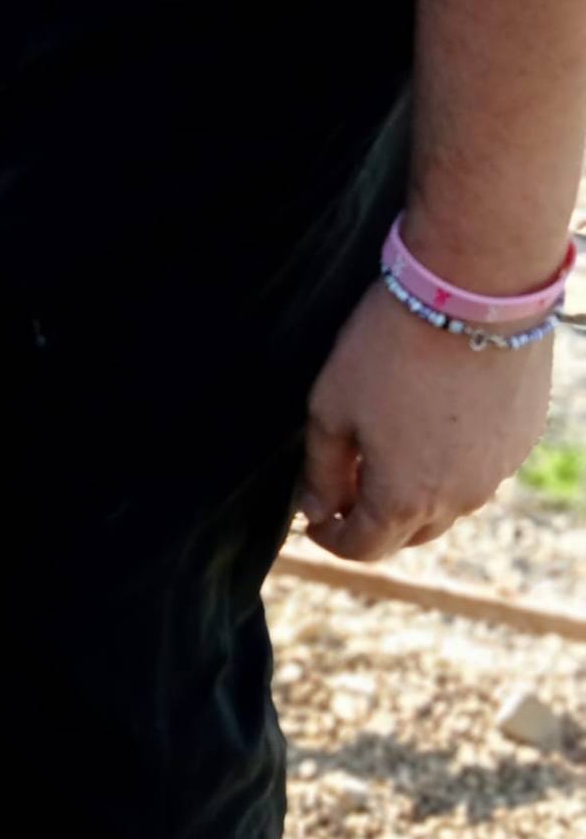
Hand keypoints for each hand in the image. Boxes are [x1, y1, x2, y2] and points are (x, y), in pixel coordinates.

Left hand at [300, 280, 552, 560]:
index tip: (314, 518)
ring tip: (384, 453)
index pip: (362, 548)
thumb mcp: (331, 408)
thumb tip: (316, 510)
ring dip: (412, 494)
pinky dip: (449, 465)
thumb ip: (320, 471)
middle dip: (371, 521)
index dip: (331, 539)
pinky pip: (479, 471)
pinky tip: (428, 426)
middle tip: (343, 485)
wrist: (476, 290)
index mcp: (404, 500)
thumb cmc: (390, 349)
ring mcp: (498, 471)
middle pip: (407, 534)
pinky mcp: (523, 439)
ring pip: (446, 505)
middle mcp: (459, 498)